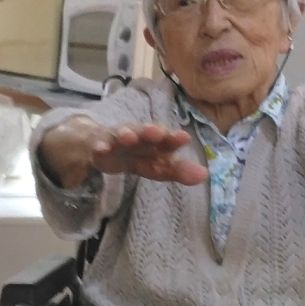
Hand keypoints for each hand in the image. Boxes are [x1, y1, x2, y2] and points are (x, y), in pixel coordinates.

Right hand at [40, 117, 207, 188]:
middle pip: (146, 131)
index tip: (184, 137)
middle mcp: (139, 136)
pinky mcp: (99, 143)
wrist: (104, 148)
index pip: (167, 139)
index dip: (174, 138)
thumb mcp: (158, 167)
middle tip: (156, 131)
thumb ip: (178, 171)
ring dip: (126, 134)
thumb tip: (204, 175)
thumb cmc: (138, 155)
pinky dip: (100, 146)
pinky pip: (99, 144)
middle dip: (151, 130)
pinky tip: (101, 149)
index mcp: (156, 142)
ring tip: (129, 137)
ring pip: (122, 133)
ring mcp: (118, 138)